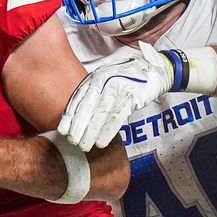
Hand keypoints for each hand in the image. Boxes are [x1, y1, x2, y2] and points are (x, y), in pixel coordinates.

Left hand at [58, 42, 172, 151]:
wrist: (155, 70)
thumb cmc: (127, 77)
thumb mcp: (106, 79)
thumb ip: (93, 93)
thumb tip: (76, 115)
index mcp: (95, 77)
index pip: (78, 98)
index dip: (69, 116)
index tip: (62, 131)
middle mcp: (104, 81)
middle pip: (87, 107)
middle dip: (78, 126)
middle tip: (72, 142)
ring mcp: (119, 87)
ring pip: (101, 114)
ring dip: (91, 132)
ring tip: (84, 146)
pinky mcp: (133, 96)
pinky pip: (117, 117)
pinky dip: (108, 131)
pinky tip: (101, 142)